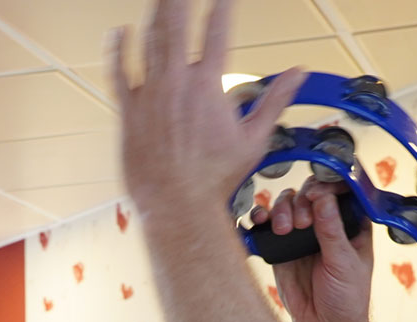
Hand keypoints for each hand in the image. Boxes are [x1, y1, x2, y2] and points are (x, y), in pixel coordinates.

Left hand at [109, 0, 300, 222]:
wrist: (177, 206)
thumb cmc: (214, 178)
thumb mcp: (254, 138)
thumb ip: (275, 99)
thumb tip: (299, 73)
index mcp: (209, 85)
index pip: (218, 30)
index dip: (222, 7)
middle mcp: (177, 82)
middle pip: (177, 24)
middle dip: (180, 0)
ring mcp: (150, 94)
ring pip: (149, 41)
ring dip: (155, 13)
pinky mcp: (129, 111)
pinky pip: (118, 73)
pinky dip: (117, 50)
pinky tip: (119, 31)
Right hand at [255, 182, 377, 321]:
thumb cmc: (346, 298)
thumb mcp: (344, 262)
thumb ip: (332, 230)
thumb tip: (323, 197)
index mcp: (351, 223)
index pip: (340, 190)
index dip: (327, 185)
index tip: (316, 195)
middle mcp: (326, 223)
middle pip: (308, 192)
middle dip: (301, 201)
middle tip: (302, 223)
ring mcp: (302, 234)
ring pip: (286, 204)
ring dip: (281, 210)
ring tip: (284, 230)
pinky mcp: (281, 247)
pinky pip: (268, 226)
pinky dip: (261, 219)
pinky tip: (260, 222)